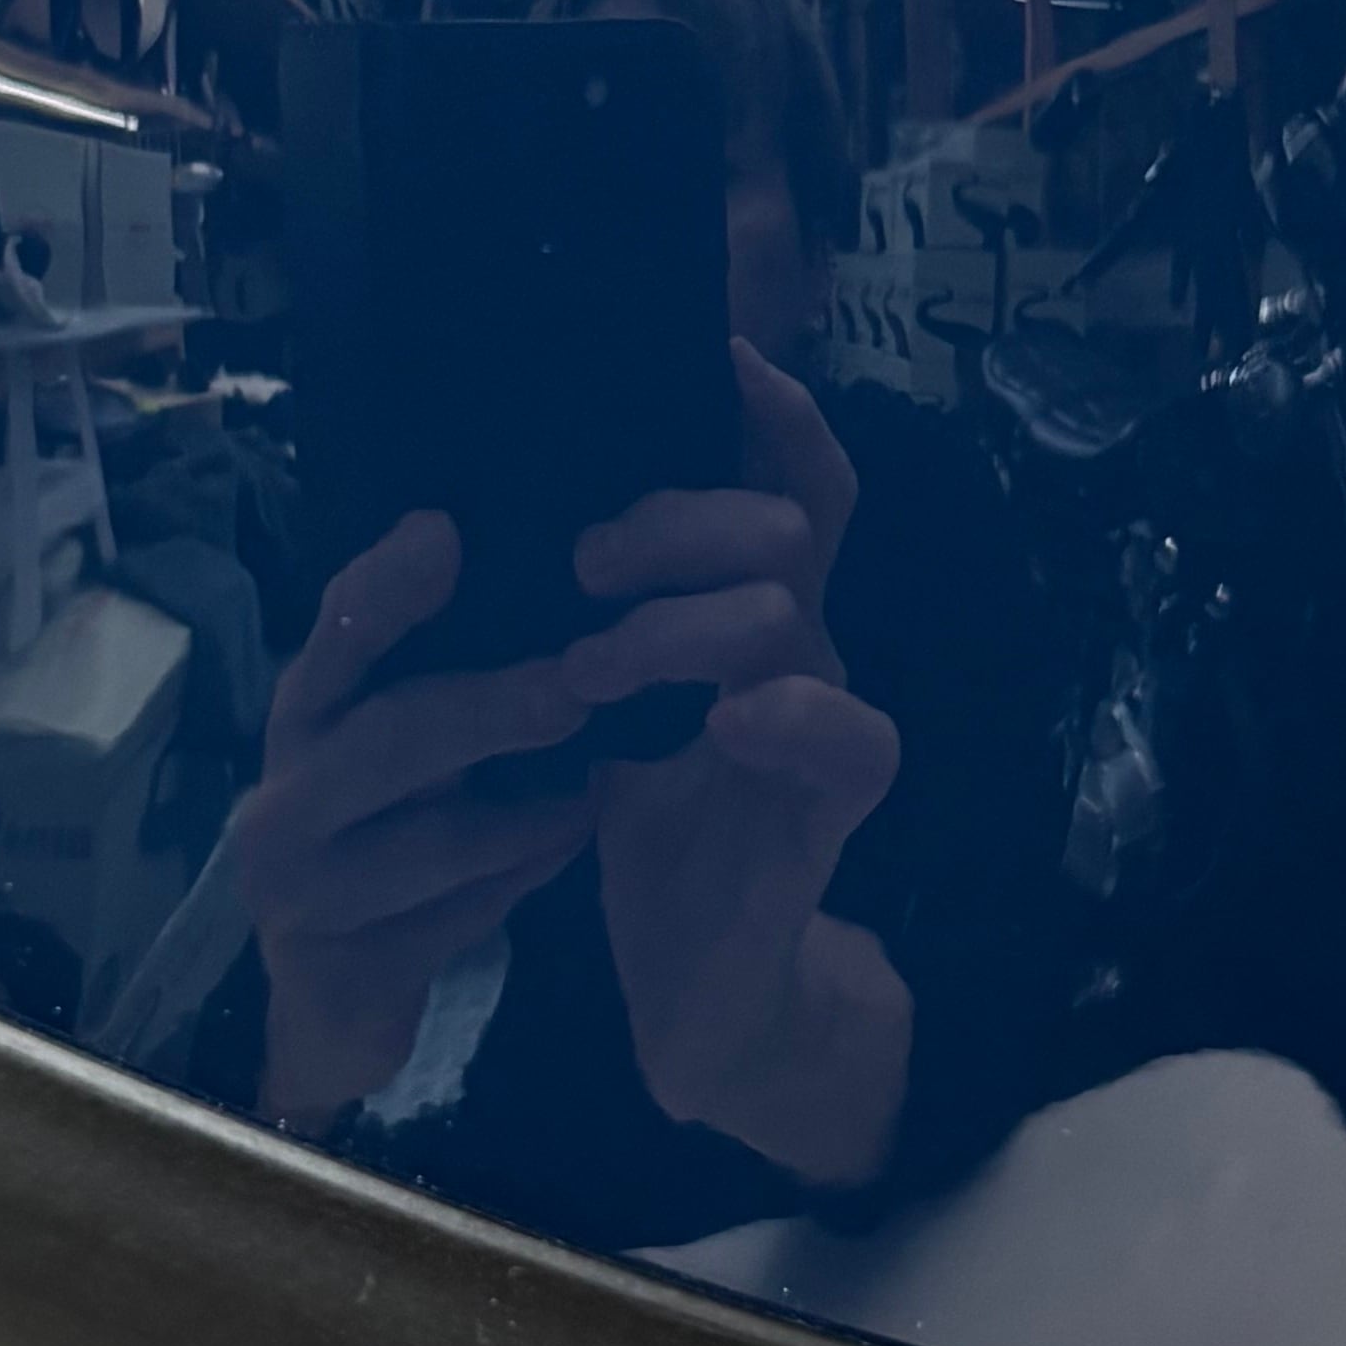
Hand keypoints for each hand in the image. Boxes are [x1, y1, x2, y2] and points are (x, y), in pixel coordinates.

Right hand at [230, 512, 594, 1130]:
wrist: (329, 1000)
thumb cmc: (380, 838)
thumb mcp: (392, 750)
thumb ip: (434, 675)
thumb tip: (540, 575)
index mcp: (302, 721)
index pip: (334, 639)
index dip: (384, 587)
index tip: (445, 531)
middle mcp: (282, 799)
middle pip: (385, 737)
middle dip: (487, 709)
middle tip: (576, 686)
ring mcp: (300, 893)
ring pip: (429, 844)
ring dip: (524, 816)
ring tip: (597, 789)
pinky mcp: (339, 974)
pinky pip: (449, 924)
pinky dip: (517, 883)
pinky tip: (567, 851)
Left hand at [561, 347, 907, 1185]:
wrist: (701, 998)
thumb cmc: (650, 838)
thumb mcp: (602, 710)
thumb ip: (585, 616)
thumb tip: (492, 498)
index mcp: (742, 622)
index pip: (783, 485)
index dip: (767, 411)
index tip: (708, 347)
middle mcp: (795, 659)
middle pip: (784, 526)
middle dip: (681, 517)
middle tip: (582, 561)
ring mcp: (816, 735)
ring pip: (790, 616)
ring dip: (682, 621)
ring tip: (593, 663)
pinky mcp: (823, 823)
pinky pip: (852, 741)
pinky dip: (793, 713)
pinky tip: (730, 720)